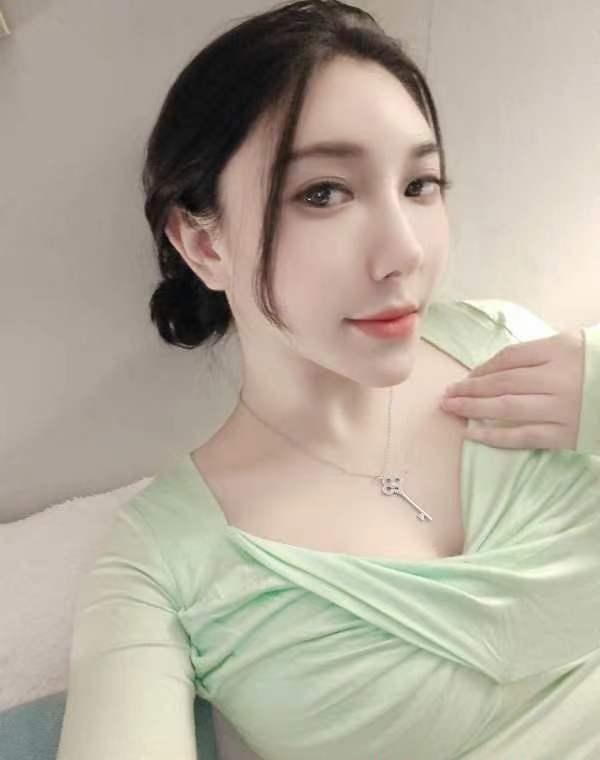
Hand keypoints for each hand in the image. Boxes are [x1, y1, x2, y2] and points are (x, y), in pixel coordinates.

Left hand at [439, 329, 584, 449]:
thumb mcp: (574, 347)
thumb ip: (539, 355)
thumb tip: (496, 369)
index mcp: (559, 350)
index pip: (509, 357)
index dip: (483, 368)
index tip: (466, 377)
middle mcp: (556, 378)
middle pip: (501, 382)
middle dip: (469, 388)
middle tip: (446, 394)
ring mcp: (560, 408)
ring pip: (505, 408)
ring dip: (473, 409)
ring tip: (450, 408)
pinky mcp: (565, 435)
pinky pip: (522, 436)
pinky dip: (494, 436)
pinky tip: (472, 434)